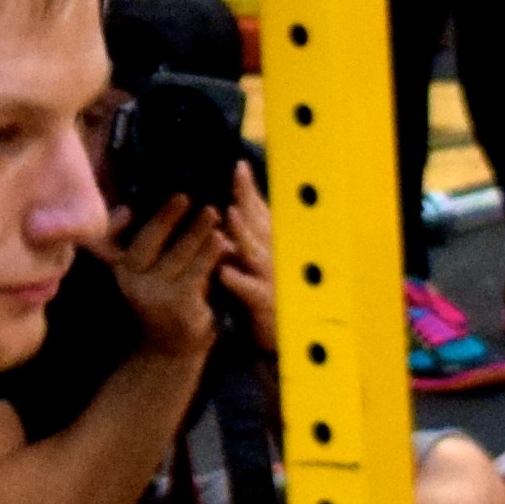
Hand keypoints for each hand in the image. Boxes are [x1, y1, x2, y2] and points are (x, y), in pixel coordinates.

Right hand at [99, 188, 228, 361]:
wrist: (174, 348)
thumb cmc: (165, 299)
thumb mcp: (148, 273)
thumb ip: (147, 244)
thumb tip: (147, 206)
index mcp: (121, 270)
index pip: (113, 239)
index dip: (118, 222)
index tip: (131, 206)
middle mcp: (131, 282)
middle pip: (148, 241)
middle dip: (166, 217)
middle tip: (186, 197)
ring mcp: (154, 295)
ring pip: (177, 254)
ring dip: (196, 231)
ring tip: (212, 213)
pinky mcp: (179, 305)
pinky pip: (196, 271)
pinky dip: (210, 254)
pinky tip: (221, 241)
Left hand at [215, 159, 277, 342]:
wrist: (281, 337)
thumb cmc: (264, 294)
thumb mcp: (253, 262)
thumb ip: (243, 236)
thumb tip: (229, 208)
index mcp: (269, 243)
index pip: (259, 210)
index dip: (248, 189)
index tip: (238, 166)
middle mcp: (274, 256)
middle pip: (261, 223)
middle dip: (248, 201)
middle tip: (236, 179)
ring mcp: (272, 279)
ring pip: (257, 252)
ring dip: (244, 233)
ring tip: (229, 215)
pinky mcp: (266, 304)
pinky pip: (251, 290)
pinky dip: (238, 280)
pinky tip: (224, 272)